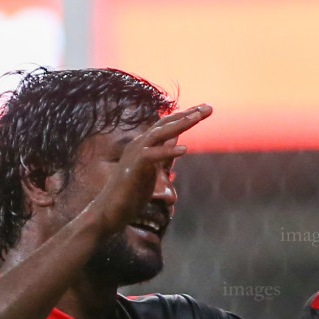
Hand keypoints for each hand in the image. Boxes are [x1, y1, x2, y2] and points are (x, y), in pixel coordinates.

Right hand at [87, 105, 210, 235]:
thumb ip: (163, 157)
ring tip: (198, 117)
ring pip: (159, 133)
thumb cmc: (130, 194)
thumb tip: (177, 147)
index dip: (186, 116)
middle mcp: (139, 144)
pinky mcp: (134, 167)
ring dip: (179, 124)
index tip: (205, 109)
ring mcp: (135, 154)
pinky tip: (185, 149)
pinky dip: (168, 151)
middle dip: (188, 114)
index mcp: (144, 145)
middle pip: (165, 124)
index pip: (166, 125)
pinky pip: (153, 155)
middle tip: (209, 107)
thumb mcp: (152, 170)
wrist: (110, 211)